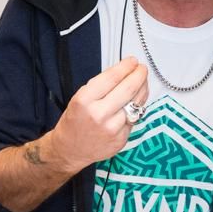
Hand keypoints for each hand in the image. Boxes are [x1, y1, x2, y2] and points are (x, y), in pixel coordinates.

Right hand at [41, 57, 148, 171]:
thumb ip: (101, 86)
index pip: (112, 78)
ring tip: (142, 83)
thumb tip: (123, 72)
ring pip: (135, 104)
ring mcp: (112, 129)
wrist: (70, 149)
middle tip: (142, 69)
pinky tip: (135, 102)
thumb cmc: (75, 122)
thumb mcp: (80, 98)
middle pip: (128, 89)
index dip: (126, 67)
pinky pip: (134, 118)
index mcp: (85, 100)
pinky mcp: (121, 139)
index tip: (132, 61)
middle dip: (139, 75)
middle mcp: (99, 114)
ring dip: (142, 90)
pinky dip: (136, 108)